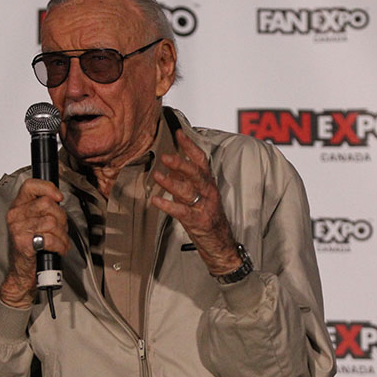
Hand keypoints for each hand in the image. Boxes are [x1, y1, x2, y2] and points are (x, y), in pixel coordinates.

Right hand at [1, 178, 69, 307]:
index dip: (48, 188)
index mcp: (17, 207)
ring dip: (63, 234)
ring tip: (60, 241)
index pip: (30, 185)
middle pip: (48, 204)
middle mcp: (15, 216)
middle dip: (62, 217)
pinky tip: (59, 248)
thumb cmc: (30, 247)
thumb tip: (58, 199)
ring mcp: (18, 230)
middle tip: (60, 228)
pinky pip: (51, 238)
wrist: (22, 272)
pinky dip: (61, 245)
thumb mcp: (34, 222)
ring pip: (53, 222)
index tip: (58, 197)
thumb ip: (43, 208)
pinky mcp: (24, 244)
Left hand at [151, 130, 241, 275]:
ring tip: (157, 176)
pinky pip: (182, 212)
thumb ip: (186, 180)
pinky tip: (155, 200)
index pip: (201, 160)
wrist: (221, 244)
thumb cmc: (207, 217)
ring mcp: (204, 206)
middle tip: (165, 156)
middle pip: (196, 173)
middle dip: (181, 163)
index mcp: (208, 182)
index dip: (190, 146)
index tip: (178, 133)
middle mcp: (208, 191)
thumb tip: (170, 164)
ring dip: (171, 183)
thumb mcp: (198, 194)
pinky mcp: (199, 221)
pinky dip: (168, 205)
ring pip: (189, 191)